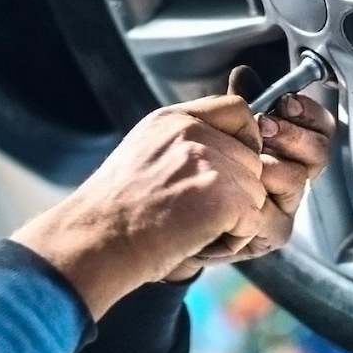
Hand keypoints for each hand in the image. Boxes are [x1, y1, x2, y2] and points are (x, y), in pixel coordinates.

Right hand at [11, 93, 266, 318]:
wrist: (95, 242)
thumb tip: (223, 144)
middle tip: (196, 213)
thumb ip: (184, 140)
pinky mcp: (222, 196)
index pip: (239, 111)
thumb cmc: (115, 211)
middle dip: (236, 192)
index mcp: (174, 119)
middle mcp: (193, 133)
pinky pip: (254, 220)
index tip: (226, 170)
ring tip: (192, 228)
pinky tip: (199, 241)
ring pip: (256, 192)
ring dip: (235, 218)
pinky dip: (233, 239)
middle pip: (253, 159)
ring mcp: (209, 162)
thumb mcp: (144, 151)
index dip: (244, 141)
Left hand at [162, 66, 335, 280]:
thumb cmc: (202, 169)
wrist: (175, 214)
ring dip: (269, 163)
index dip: (309, 112)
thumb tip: (245, 74)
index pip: (320, 126)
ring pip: (297, 178)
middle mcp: (293, 174)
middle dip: (293, 134)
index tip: (286, 102)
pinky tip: (235, 191)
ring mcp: (286, 204)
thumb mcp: (220, 130)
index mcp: (290, 147)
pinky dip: (254, 199)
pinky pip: (276, 214)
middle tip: (265, 125)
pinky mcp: (273, 232)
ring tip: (245, 159)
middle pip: (320, 151)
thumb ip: (239, 104)